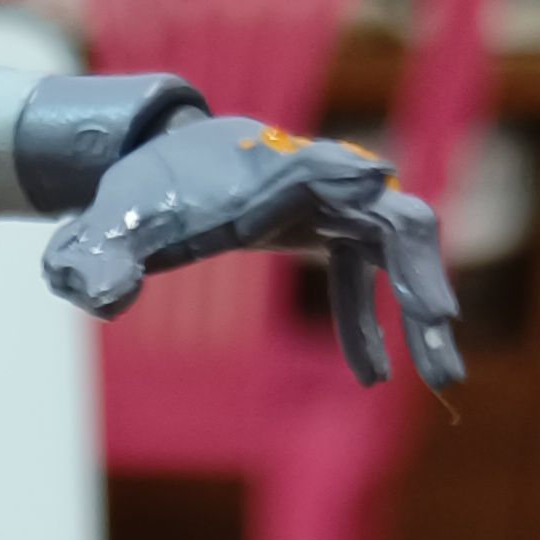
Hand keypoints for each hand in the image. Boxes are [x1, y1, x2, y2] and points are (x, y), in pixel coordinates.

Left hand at [42, 119, 466, 391]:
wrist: (159, 162)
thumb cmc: (134, 195)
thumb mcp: (102, 229)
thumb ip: (96, 260)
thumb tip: (105, 300)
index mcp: (254, 172)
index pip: (309, 169)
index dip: (340, 180)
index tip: (374, 190)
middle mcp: (307, 178)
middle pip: (385, 212)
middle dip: (418, 268)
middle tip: (440, 327)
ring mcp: (326, 201)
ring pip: (396, 243)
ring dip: (422, 302)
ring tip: (443, 374)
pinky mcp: (327, 226)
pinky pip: (363, 274)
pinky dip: (371, 323)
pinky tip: (374, 377)